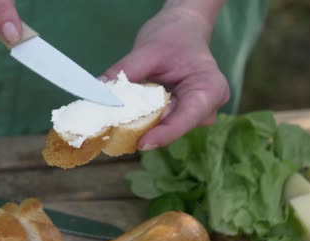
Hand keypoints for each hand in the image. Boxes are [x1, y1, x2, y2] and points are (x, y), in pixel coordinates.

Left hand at [103, 3, 229, 149]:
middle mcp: (207, 107)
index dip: (164, 133)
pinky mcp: (179, 116)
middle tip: (115, 130)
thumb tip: (99, 91)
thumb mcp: (147, 50)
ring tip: (117, 120)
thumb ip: (124, 72)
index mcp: (210, 88)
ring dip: (141, 125)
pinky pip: (159, 124)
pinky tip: (124, 117)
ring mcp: (194, 115)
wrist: (182, 29)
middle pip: (175, 127)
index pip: (187, 118)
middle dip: (146, 129)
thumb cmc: (173, 36)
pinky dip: (141, 121)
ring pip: (164, 128)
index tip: (142, 142)